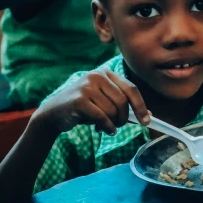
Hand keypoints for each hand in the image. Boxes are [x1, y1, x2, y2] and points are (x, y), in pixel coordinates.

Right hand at [33, 70, 150, 135]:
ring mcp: (87, 86)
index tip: (147, 121)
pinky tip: (102, 130)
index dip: (141, 106)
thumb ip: (123, 104)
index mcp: (106, 73)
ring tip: (105, 126)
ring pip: (112, 111)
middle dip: (123, 118)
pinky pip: (102, 117)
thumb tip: (148, 115)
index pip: (131, 88)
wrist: (54, 113)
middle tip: (118, 126)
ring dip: (112, 124)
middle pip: (123, 101)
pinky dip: (106, 127)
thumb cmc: (84, 107)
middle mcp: (97, 76)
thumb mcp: (104, 101)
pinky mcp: (79, 100)